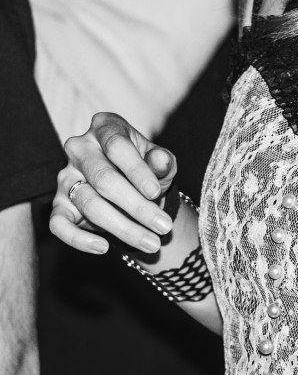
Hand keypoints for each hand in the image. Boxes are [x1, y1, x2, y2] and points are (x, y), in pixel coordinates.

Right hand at [49, 112, 177, 255]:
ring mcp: (65, 177)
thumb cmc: (149, 169)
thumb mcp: (161, 162)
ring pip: (90, 204)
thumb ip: (162, 161)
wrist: (135, 188)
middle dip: (137, 207)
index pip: (117, 146)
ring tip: (152, 242)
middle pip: (104, 179)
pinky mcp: (57, 205)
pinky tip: (104, 247)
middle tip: (163, 227)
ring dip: (124, 228)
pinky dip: (79, 239)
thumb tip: (161, 160)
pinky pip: (59, 225)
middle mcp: (79, 148)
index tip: (156, 192)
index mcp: (106, 127)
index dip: (137, 170)